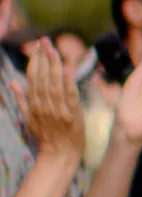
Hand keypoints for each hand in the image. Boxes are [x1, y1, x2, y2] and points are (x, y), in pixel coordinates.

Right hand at [15, 40, 83, 169]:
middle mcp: (44, 105)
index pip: (33, 78)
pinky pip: (70, 95)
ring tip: (53, 48)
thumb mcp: (28, 119)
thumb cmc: (45, 137)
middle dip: (43, 57)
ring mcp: (58, 110)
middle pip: (42, 77)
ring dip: (54, 64)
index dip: (35, 61)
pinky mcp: (72, 115)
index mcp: (33, 104)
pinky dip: (68, 81)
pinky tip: (68, 68)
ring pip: (54, 83)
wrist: (60, 155)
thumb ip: (21, 100)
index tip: (37, 47)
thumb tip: (12, 83)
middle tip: (44, 41)